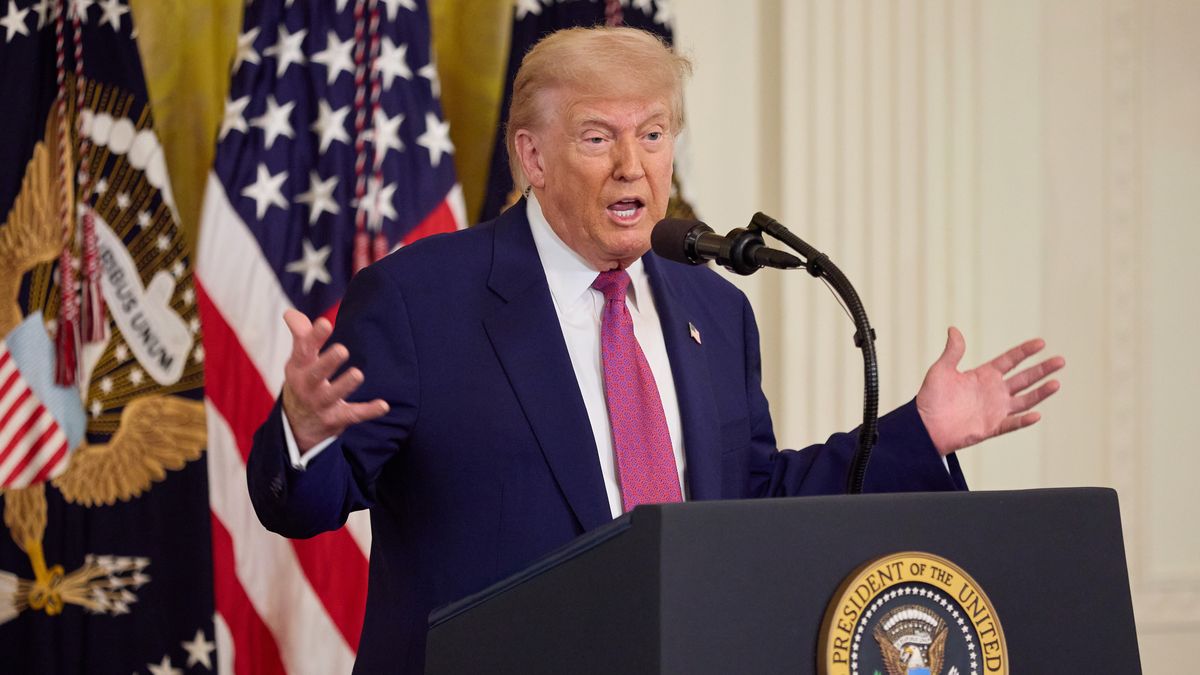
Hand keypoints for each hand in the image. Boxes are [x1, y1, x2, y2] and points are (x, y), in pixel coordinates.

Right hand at [280, 309, 388, 451]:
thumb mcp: (298, 361)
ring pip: (333, 395)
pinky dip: (368, 411)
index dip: (314, 337)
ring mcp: (321, 404)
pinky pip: (353, 415)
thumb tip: (290, 312)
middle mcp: (307, 387)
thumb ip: (301, 336)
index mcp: (298, 368)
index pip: (304, 351)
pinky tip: (383, 405)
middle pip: (315, 375)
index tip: (325, 323)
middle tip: (342, 350)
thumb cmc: (302, 383)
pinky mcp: (336, 419)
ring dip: (345, 385)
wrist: (296, 426)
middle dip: (328, 362)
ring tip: (358, 374)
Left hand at [915, 327, 1063, 455]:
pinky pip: (1011, 423)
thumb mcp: (941, 370)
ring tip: (1056, 383)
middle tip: (1060, 360)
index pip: (1010, 360)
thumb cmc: (930, 397)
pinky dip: (1023, 420)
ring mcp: (994, 410)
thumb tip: (953, 329)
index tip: (1041, 343)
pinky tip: (1036, 414)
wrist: (924, 425)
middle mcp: (993, 391)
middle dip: (1042, 370)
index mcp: (983, 375)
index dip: (1025, 352)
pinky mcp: (991, 427)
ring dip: (1040, 393)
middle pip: (1023, 378)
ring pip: (1024, 400)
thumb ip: (952, 352)